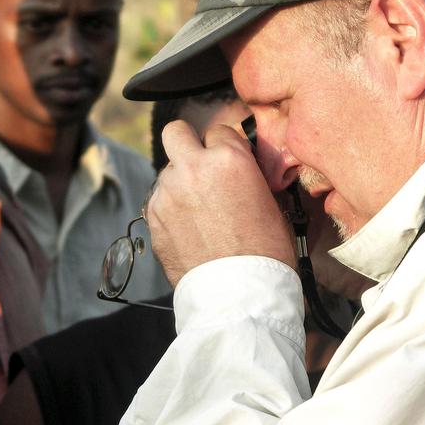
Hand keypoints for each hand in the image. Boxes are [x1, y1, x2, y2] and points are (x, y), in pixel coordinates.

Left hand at [146, 120, 295, 286]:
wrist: (238, 294)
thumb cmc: (265, 252)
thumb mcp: (272, 201)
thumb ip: (249, 173)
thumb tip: (242, 165)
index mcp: (229, 159)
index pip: (218, 130)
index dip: (224, 146)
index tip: (228, 161)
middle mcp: (192, 168)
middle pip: (176, 132)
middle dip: (188, 143)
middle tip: (199, 164)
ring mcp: (168, 191)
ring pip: (167, 170)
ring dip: (179, 181)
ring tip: (198, 210)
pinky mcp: (153, 215)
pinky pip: (158, 199)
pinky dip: (170, 207)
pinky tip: (187, 228)